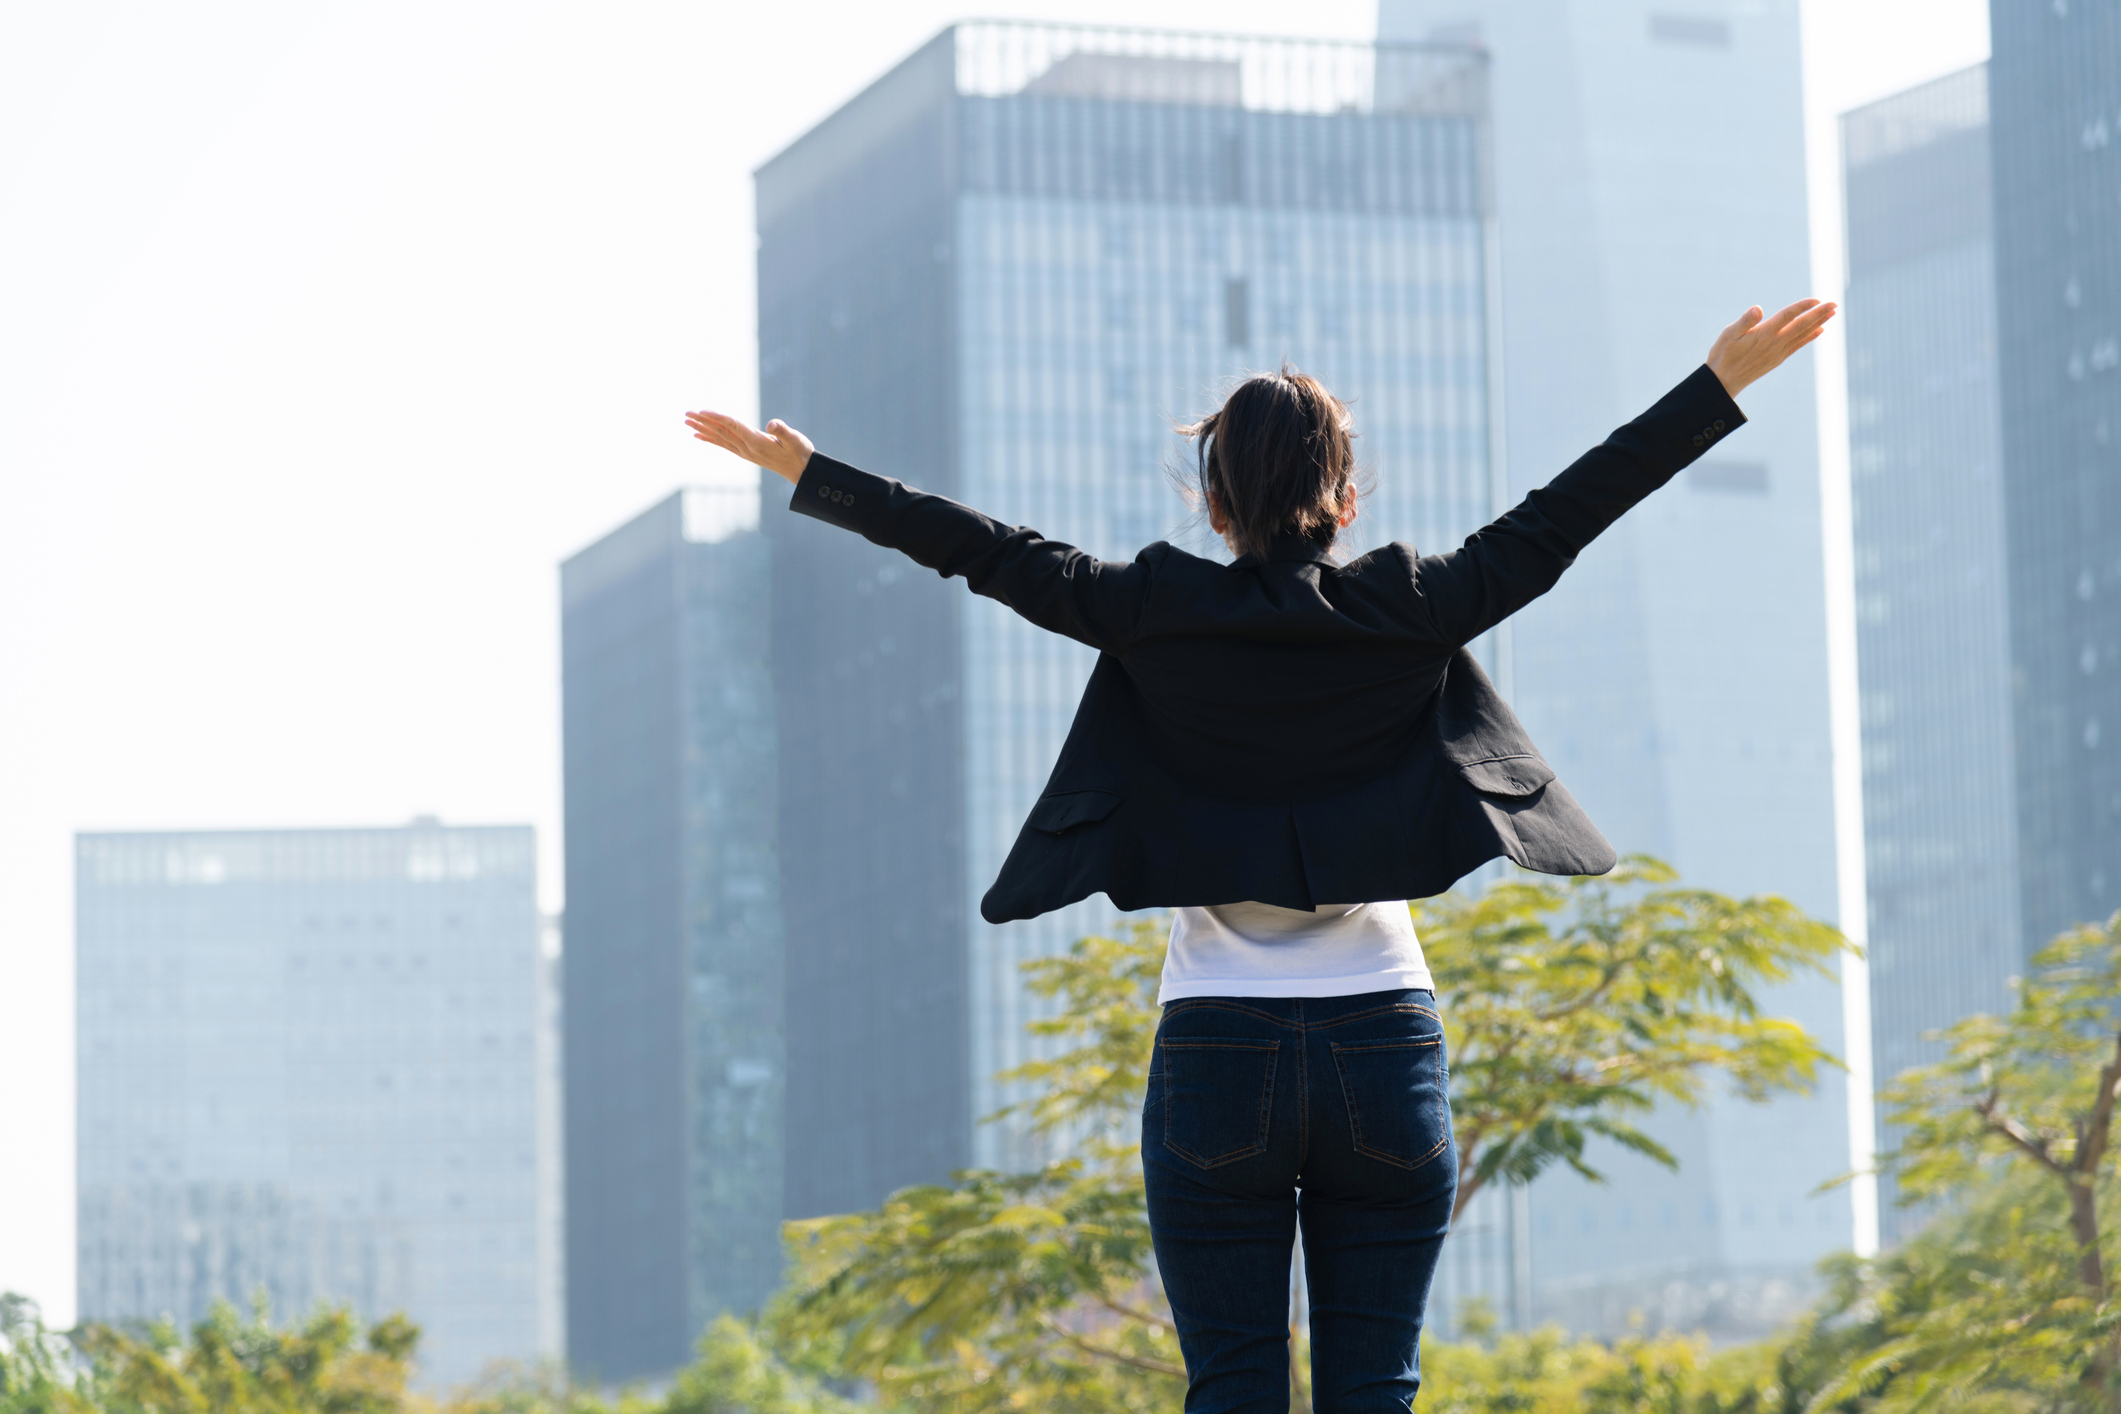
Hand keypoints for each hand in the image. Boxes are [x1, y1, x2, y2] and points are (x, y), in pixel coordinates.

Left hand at [684, 409, 813, 484]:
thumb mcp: (797, 440)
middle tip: (686, 414)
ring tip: (687, 422)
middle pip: (721, 432)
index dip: (717, 417)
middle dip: (703, 422)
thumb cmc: (800, 453)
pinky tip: (699, 435)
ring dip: (703, 429)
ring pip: (719, 438)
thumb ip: (784, 431)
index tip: (702, 411)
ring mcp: (745, 452)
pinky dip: (710, 439)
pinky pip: (723, 444)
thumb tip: (772, 424)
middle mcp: (747, 448)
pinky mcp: (745, 453)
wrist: (802, 472)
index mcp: (757, 442)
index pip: (733, 426)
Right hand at [1704, 298, 1836, 398]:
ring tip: (1832, 313)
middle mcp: (1775, 343)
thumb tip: (1758, 309)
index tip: (1817, 299)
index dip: (1803, 307)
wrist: (1723, 382)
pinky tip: (1820, 331)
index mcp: (1764, 334)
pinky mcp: (1777, 359)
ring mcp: (1778, 352)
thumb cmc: (1722, 354)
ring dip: (1819, 323)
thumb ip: (1744, 321)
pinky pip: (1797, 345)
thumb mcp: (1728, 334)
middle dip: (1819, 314)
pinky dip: (1810, 337)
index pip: (1788, 316)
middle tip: (1835, 303)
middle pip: (1801, 325)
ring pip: (1803, 334)